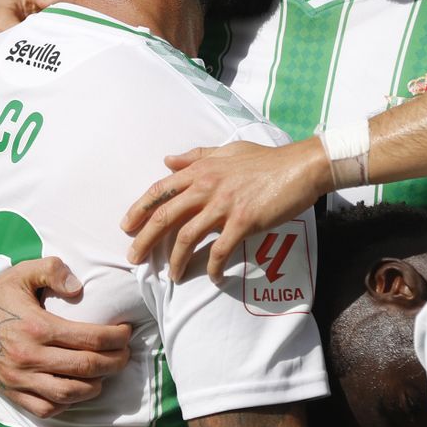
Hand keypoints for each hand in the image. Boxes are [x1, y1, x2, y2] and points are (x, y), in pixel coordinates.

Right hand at [0, 257, 132, 418]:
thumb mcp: (22, 272)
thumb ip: (53, 270)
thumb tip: (79, 287)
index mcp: (37, 327)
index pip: (91, 339)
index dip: (117, 338)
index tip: (126, 332)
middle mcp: (30, 357)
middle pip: (87, 368)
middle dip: (115, 362)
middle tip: (125, 353)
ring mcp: (20, 379)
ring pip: (70, 393)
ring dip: (96, 385)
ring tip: (105, 372)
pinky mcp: (11, 393)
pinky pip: (46, 409)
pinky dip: (68, 403)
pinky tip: (78, 389)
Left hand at [121, 138, 331, 280]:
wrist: (300, 167)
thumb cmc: (266, 159)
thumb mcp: (227, 150)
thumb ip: (196, 156)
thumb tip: (167, 160)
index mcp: (201, 170)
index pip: (159, 190)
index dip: (139, 210)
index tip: (127, 227)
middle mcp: (207, 187)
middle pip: (165, 217)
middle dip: (145, 240)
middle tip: (134, 259)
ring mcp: (224, 205)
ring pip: (187, 237)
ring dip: (176, 260)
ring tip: (172, 276)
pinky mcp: (243, 222)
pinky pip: (220, 250)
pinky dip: (213, 267)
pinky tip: (213, 276)